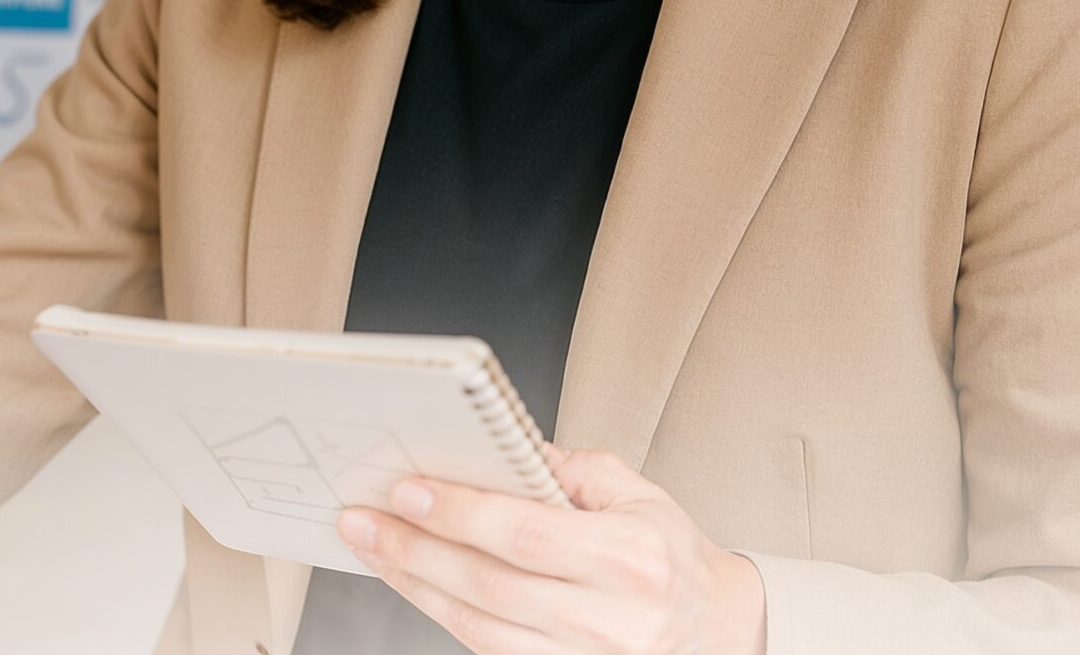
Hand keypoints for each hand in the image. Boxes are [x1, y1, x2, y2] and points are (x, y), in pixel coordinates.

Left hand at [336, 442, 766, 654]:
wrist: (715, 631)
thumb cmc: (671, 558)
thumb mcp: (637, 495)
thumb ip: (567, 468)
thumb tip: (494, 446)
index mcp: (635, 559)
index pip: (527, 534)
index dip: (460, 513)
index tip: (407, 490)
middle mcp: (615, 620)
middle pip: (491, 586)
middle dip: (416, 550)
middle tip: (364, 519)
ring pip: (481, 628)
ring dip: (416, 587)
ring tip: (374, 549)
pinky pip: (491, 652)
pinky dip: (445, 617)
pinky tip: (416, 586)